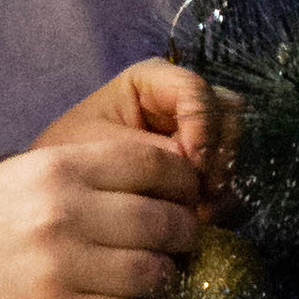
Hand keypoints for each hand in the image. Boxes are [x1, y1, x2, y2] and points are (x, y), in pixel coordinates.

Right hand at [0, 135, 202, 298]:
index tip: (187, 198)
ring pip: (152, 273)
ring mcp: (59, 265)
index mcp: (59, 167)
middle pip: (163, 221)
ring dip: (160, 279)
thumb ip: (85, 174)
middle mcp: (63, 211)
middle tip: (179, 245)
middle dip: (183, 235)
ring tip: (148, 280)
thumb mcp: (23, 176)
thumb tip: (160, 184)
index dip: (183, 183)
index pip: (153, 164)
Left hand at [31, 58, 240, 196]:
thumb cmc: (71, 157)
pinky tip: (204, 219)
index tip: (194, 164)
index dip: (201, 125)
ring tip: (200, 212)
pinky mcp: (206, 165)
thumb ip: (148, 153)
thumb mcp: (102, 149)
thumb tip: (194, 170)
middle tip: (203, 194)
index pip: (194, 90)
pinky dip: (223, 198)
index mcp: (153, 80)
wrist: (63, 191)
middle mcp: (183, 100)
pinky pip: (232, 175)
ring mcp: (200, 132)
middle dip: (219, 156)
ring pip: (236, 146)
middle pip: (227, 114)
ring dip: (223, 180)